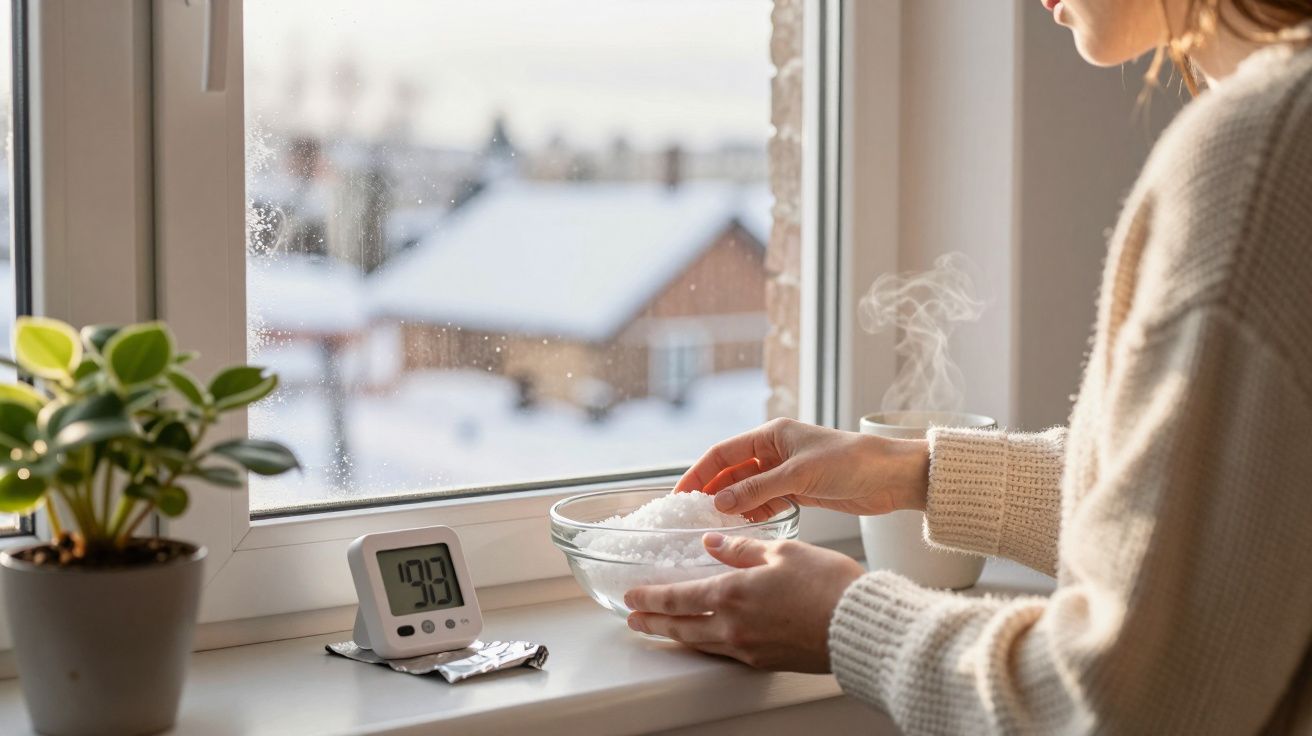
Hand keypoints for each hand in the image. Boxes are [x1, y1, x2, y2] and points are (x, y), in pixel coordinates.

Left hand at [625, 533, 864, 672]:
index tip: (632, 597)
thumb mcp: (782, 552)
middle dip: (653, 624)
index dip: (650, 598)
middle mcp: (733, 626)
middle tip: (633, 621)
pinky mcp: (765, 661)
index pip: (678, 598)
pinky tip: (706, 638)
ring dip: (676, 637)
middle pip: (680, 628)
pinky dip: (706, 644)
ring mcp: (748, 648)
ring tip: (661, 632)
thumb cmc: (828, 585)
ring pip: (700, 644)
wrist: (858, 626)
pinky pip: (724, 652)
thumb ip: (741, 549)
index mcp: (732, 594)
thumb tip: (712, 544)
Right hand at [675, 417, 929, 519]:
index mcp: (771, 435)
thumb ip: (757, 490)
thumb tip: (719, 502)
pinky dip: (755, 513)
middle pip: (732, 472)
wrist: (891, 477)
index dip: (699, 473)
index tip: (680, 495)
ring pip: (748, 490)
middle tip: (693, 517)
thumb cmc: (850, 463)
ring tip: (718, 526)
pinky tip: (748, 526)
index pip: (723, 453)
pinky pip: (767, 502)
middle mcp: (774, 451)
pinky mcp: (799, 491)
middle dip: (713, 492)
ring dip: (734, 506)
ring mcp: (786, 472)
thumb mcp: (799, 476)